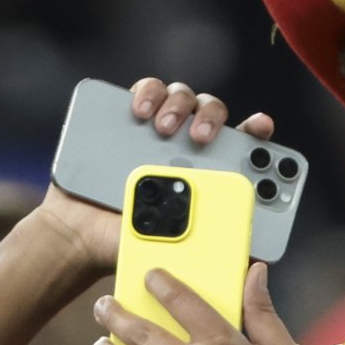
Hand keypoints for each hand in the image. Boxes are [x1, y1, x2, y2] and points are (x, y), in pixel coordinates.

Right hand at [32, 79, 276, 275]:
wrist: (83, 236)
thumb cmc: (134, 243)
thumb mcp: (182, 249)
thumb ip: (217, 246)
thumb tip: (254, 252)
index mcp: (210, 172)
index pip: (242, 147)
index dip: (255, 134)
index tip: (261, 127)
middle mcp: (188, 147)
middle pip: (212, 113)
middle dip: (212, 117)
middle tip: (201, 136)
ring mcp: (157, 132)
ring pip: (182, 97)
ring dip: (179, 104)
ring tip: (165, 126)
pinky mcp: (128, 121)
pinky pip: (145, 92)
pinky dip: (147, 92)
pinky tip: (142, 110)